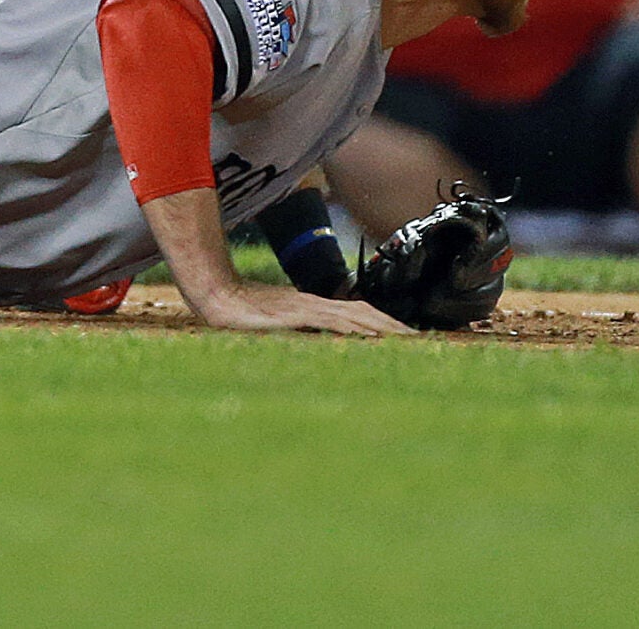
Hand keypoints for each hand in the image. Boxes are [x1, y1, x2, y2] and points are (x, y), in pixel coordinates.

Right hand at [188, 281, 411, 335]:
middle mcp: (315, 305)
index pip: (359, 313)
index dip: (384, 323)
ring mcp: (306, 308)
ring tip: (405, 339)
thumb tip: (324, 343)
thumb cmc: (243, 311)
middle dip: (393, 326)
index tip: (407, 336)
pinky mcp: (295, 314)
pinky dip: (352, 328)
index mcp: (314, 308)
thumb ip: (299, 330)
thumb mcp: (277, 325)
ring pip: (354, 316)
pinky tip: (367, 336)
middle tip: (421, 340)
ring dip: (381, 327)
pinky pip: (330, 321)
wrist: (217, 296)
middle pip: (364, 312)